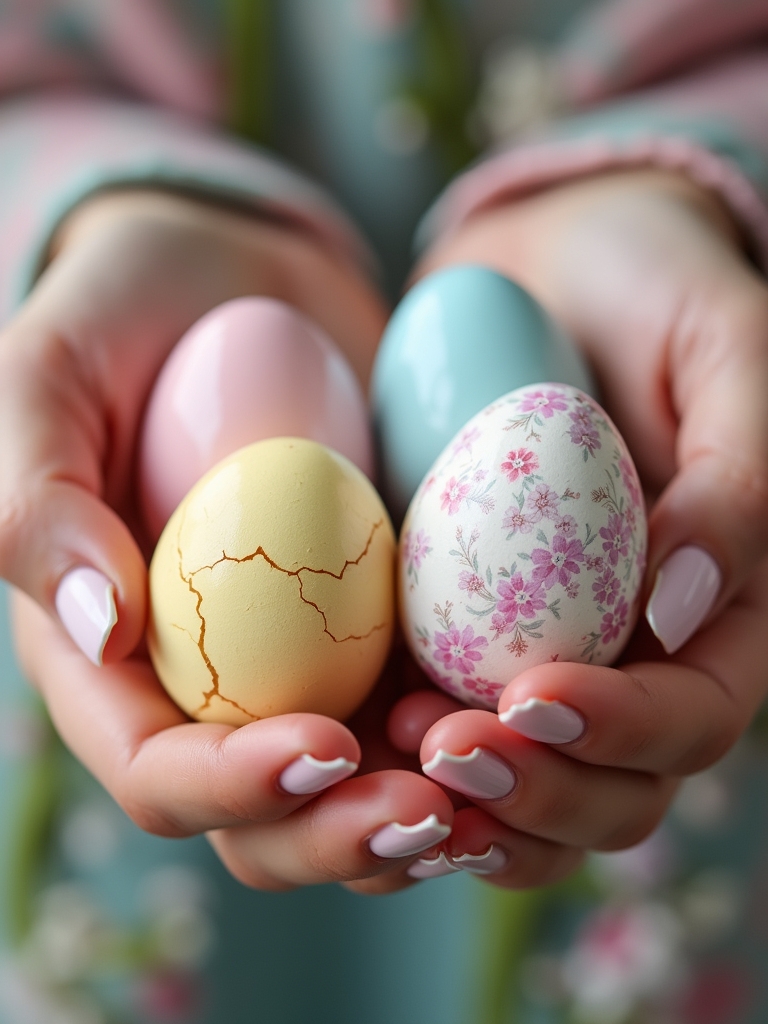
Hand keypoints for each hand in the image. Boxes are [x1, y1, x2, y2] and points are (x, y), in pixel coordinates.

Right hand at [4, 190, 452, 892]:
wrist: (234, 276)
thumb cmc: (122, 318)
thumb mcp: (48, 379)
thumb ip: (42, 498)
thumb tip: (96, 624)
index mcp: (113, 657)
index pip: (155, 770)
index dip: (230, 785)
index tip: (318, 749)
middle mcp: (211, 680)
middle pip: (263, 816)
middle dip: (341, 832)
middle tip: (432, 808)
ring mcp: (304, 660)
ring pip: (356, 789)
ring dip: (426, 812)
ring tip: (499, 779)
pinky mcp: (380, 623)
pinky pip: (427, 707)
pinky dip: (476, 736)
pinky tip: (530, 721)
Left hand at [387, 169, 767, 884]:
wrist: (545, 268)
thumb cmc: (653, 290)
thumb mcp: (724, 352)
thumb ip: (736, 480)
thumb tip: (683, 608)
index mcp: (719, 614)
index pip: (691, 718)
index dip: (623, 732)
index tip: (532, 694)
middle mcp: (635, 656)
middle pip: (611, 788)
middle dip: (533, 791)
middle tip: (442, 746)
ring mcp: (544, 652)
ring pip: (525, 786)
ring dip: (462, 801)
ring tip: (388, 750)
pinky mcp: (460, 634)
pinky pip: (441, 724)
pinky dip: (401, 759)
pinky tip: (352, 736)